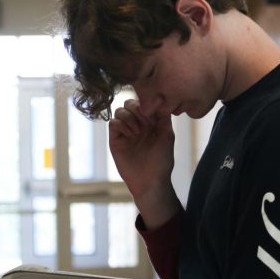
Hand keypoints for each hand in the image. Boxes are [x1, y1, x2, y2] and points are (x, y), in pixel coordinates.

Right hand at [108, 99, 179, 225]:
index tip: (154, 116)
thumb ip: (163, 116)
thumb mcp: (167, 135)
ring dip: (129, 117)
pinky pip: (112, 123)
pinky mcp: (115, 140)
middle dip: (137, 109)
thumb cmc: (161, 160)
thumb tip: (160, 98)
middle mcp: (136, 124)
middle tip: (145, 123)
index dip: (147, 104)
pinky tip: (130, 134)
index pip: (144, 102)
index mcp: (149, 121)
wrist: (150, 180)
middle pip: (130, 102)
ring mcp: (125, 131)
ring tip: (137, 131)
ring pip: (120, 110)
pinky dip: (121, 124)